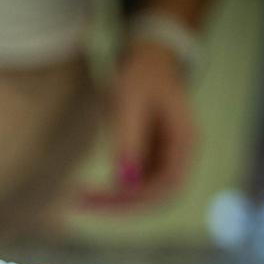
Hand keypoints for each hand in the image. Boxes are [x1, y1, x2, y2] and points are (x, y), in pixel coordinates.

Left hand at [81, 42, 196, 210]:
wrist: (150, 58)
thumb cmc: (142, 75)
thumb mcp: (130, 102)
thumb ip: (128, 140)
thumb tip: (123, 182)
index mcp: (185, 141)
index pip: (168, 185)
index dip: (137, 198)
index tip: (104, 199)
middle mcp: (179, 155)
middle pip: (155, 195)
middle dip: (120, 205)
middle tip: (81, 204)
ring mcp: (165, 158)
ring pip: (142, 193)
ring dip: (113, 201)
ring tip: (78, 199)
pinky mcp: (149, 158)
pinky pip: (132, 183)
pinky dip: (111, 190)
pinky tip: (86, 190)